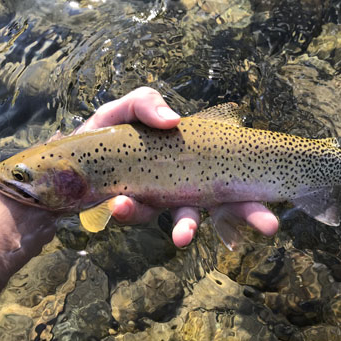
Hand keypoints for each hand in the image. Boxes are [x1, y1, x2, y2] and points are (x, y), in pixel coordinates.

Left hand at [76, 87, 278, 246]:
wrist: (66, 160)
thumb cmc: (105, 131)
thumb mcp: (126, 108)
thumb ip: (147, 103)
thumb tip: (173, 121)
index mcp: (189, 158)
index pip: (228, 175)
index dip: (251, 195)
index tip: (273, 214)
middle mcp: (181, 183)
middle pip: (222, 203)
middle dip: (246, 216)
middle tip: (270, 227)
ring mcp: (158, 199)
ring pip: (183, 218)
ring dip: (187, 227)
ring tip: (184, 237)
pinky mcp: (132, 209)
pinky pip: (139, 214)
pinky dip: (133, 210)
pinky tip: (123, 204)